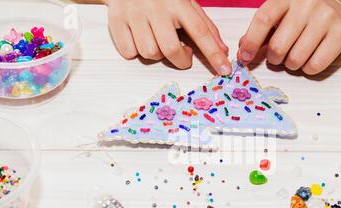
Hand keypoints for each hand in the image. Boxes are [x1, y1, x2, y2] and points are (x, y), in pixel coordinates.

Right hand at [105, 0, 231, 74]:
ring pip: (149, 53)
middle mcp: (156, 7)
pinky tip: (139, 38)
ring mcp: (134, 13)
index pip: (201, 32)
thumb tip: (222, 50)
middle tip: (183, 53)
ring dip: (157, 54)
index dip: (214, 54)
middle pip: (171, 49)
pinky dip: (136, 51)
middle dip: (180, 60)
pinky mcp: (116, 20)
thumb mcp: (186, 3)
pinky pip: (129, 52)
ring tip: (158, 40)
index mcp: (178, 2)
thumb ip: (205, 26)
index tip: (224, 69)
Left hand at [237, 0, 340, 73]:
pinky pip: (315, 65)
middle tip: (278, 56)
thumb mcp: (283, 13)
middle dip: (274, 58)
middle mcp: (307, 4)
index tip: (244, 57)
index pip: (263, 19)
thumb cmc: (307, 12)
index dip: (251, 42)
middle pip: (278, 46)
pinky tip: (310, 58)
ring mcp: (326, 18)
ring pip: (296, 59)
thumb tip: (243, 50)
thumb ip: (263, 30)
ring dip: (291, 65)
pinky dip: (308, 69)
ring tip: (295, 56)